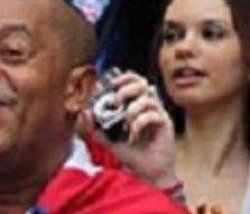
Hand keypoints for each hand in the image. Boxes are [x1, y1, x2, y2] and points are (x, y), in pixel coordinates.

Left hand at [101, 72, 177, 188]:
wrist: (147, 172)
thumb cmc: (132, 154)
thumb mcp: (108, 140)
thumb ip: (96, 128)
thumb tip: (85, 113)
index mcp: (136, 105)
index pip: (134, 82)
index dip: (124, 78)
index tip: (111, 83)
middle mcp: (148, 106)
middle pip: (143, 84)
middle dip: (127, 89)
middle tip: (116, 101)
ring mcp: (158, 114)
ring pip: (148, 99)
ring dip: (132, 109)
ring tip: (126, 124)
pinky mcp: (165, 123)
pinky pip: (153, 115)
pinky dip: (139, 124)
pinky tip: (133, 136)